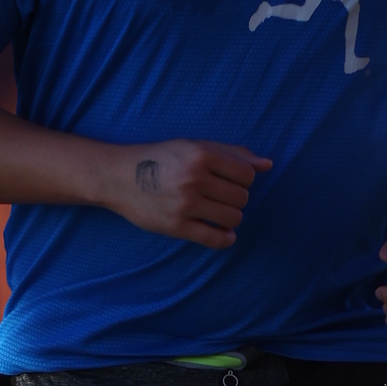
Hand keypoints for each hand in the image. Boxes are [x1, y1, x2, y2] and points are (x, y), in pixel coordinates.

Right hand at [105, 138, 268, 250]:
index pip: (247, 175)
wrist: (118, 176)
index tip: (229, 181)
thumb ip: (232, 154)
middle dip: (236, 198)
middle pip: (242, 197)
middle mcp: (194, 178)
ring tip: (217, 211)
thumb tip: (268, 165)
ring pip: (233, 218)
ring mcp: (185, 204)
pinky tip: (224, 234)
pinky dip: (225, 239)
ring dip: (230, 217)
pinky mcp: (176, 226)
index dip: (243, 179)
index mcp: (201, 154)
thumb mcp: (194, 146)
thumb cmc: (160, 158)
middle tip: (219, 196)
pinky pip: (215, 239)